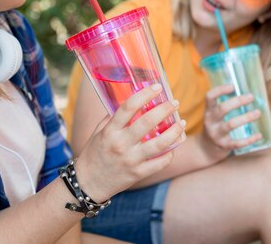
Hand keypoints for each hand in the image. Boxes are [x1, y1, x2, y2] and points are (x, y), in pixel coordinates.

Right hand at [74, 84, 185, 201]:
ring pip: (159, 143)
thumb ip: (113, 118)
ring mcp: (130, 160)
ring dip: (174, 131)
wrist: (88, 183)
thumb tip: (132, 103)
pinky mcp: (138, 174)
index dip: (145, 95)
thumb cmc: (94, 153)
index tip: (157, 88)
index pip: (128, 107)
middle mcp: (121, 144)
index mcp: (110, 130)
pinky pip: (160, 162)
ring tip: (182, 123)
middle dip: (165, 109)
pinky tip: (174, 145)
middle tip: (174, 103)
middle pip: (147, 122)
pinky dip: (170, 153)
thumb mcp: (99, 132)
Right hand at [199, 84, 261, 161]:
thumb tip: (244, 93)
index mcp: (208, 112)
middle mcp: (210, 122)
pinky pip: (237, 143)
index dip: (220, 90)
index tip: (233, 86)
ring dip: (246, 117)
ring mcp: (216, 135)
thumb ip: (224, 106)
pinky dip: (249, 139)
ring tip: (258, 113)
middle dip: (238, 101)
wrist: (205, 150)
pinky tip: (259, 135)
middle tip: (251, 97)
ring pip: (231, 124)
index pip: (210, 97)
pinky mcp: (223, 146)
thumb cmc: (215, 127)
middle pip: (222, 109)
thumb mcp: (214, 116)